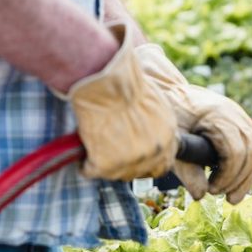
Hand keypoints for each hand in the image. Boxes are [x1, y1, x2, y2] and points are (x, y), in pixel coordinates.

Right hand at [65, 23, 177, 180]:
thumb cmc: (123, 80)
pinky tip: (83, 153)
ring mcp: (131, 161)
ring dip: (107, 163)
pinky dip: (86, 164)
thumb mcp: (153, 102)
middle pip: (141, 172)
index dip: (148, 162)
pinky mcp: (106, 164)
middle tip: (112, 153)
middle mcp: (153, 153)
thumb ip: (156, 124)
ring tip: (96, 148)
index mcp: (168, 137)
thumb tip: (148, 132)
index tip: (135, 156)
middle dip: (127, 164)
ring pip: (117, 174)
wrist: (103, 77)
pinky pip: (91, 171)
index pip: (163, 164)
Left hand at [135, 44, 251, 203]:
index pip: (235, 152)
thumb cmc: (169, 116)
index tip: (212, 190)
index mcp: (216, 116)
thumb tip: (201, 195)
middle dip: (242, 181)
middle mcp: (234, 113)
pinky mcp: (242, 121)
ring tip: (237, 197)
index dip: (228, 176)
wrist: (171, 90)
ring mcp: (241, 116)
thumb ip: (186, 170)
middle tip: (228, 200)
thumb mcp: (174, 143)